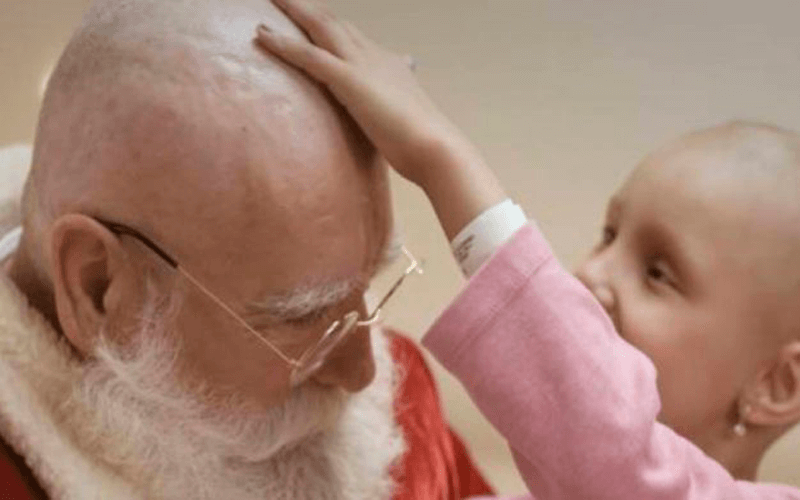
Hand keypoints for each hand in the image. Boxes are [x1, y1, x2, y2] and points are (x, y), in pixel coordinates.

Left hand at [255, 0, 464, 188]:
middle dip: (309, 9)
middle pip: (334, 22)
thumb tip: (399, 103)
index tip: (314, 17)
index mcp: (389, 63)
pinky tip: (262, 35)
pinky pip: (309, 56)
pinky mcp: (349, 80)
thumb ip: (396, 104)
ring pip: (320, 27)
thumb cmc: (422, 140)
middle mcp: (375, 56)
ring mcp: (361, 65)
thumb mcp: (407, 116)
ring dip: (294, 10)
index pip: (353, 36)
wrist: (434, 146)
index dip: (331, 25)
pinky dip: (284, 44)